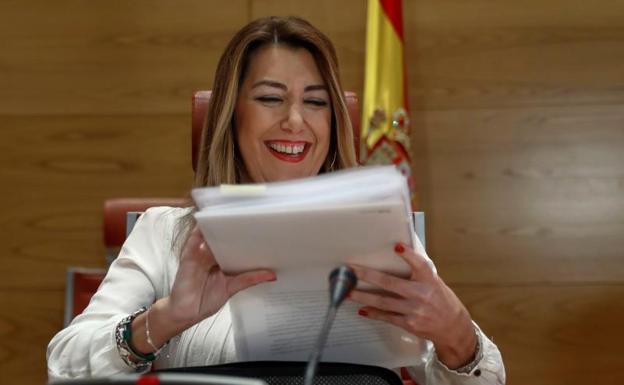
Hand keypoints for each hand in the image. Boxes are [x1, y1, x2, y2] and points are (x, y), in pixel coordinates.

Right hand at [164, 225, 275, 328]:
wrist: (185, 313)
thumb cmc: (204, 301)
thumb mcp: (232, 288)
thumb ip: (249, 279)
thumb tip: (272, 275)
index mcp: (221, 261)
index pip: (235, 245)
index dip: (246, 238)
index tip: (261, 230)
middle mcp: (210, 255)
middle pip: (223, 238)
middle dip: (235, 229)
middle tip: (250, 218)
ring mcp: (199, 254)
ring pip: (210, 235)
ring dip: (218, 225)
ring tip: (231, 215)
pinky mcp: (188, 256)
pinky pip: (194, 240)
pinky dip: (200, 231)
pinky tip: (207, 223)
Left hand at [348, 243, 476, 368]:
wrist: (453, 327)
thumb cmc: (442, 301)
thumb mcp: (434, 281)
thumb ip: (418, 271)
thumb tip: (399, 252)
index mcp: (430, 280)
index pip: (420, 264)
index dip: (409, 255)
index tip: (397, 247)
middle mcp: (421, 294)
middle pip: (390, 283)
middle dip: (368, 276)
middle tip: (352, 270)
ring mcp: (414, 310)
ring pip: (384, 302)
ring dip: (364, 296)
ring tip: (349, 292)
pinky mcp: (409, 324)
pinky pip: (387, 317)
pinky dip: (373, 313)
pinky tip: (362, 309)